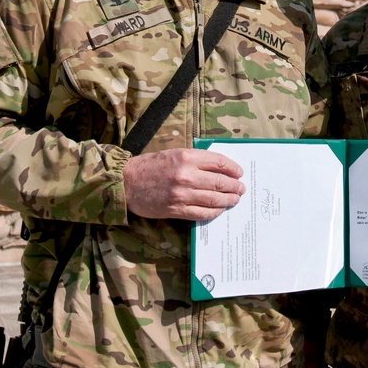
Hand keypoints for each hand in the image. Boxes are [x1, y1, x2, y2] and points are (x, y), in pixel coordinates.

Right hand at [123, 149, 244, 220]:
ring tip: (235, 199)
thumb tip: (219, 167)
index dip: (233, 168)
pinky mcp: (176, 209)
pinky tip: (220, 210)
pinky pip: (201, 213)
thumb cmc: (150, 166)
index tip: (239, 172)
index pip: (219, 162)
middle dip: (234, 186)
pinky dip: (214, 212)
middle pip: (220, 182)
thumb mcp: (174, 153)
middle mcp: (186, 175)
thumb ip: (196, 159)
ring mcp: (181, 194)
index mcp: (187, 157)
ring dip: (228, 200)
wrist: (126, 182)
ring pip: (213, 199)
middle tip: (241, 188)